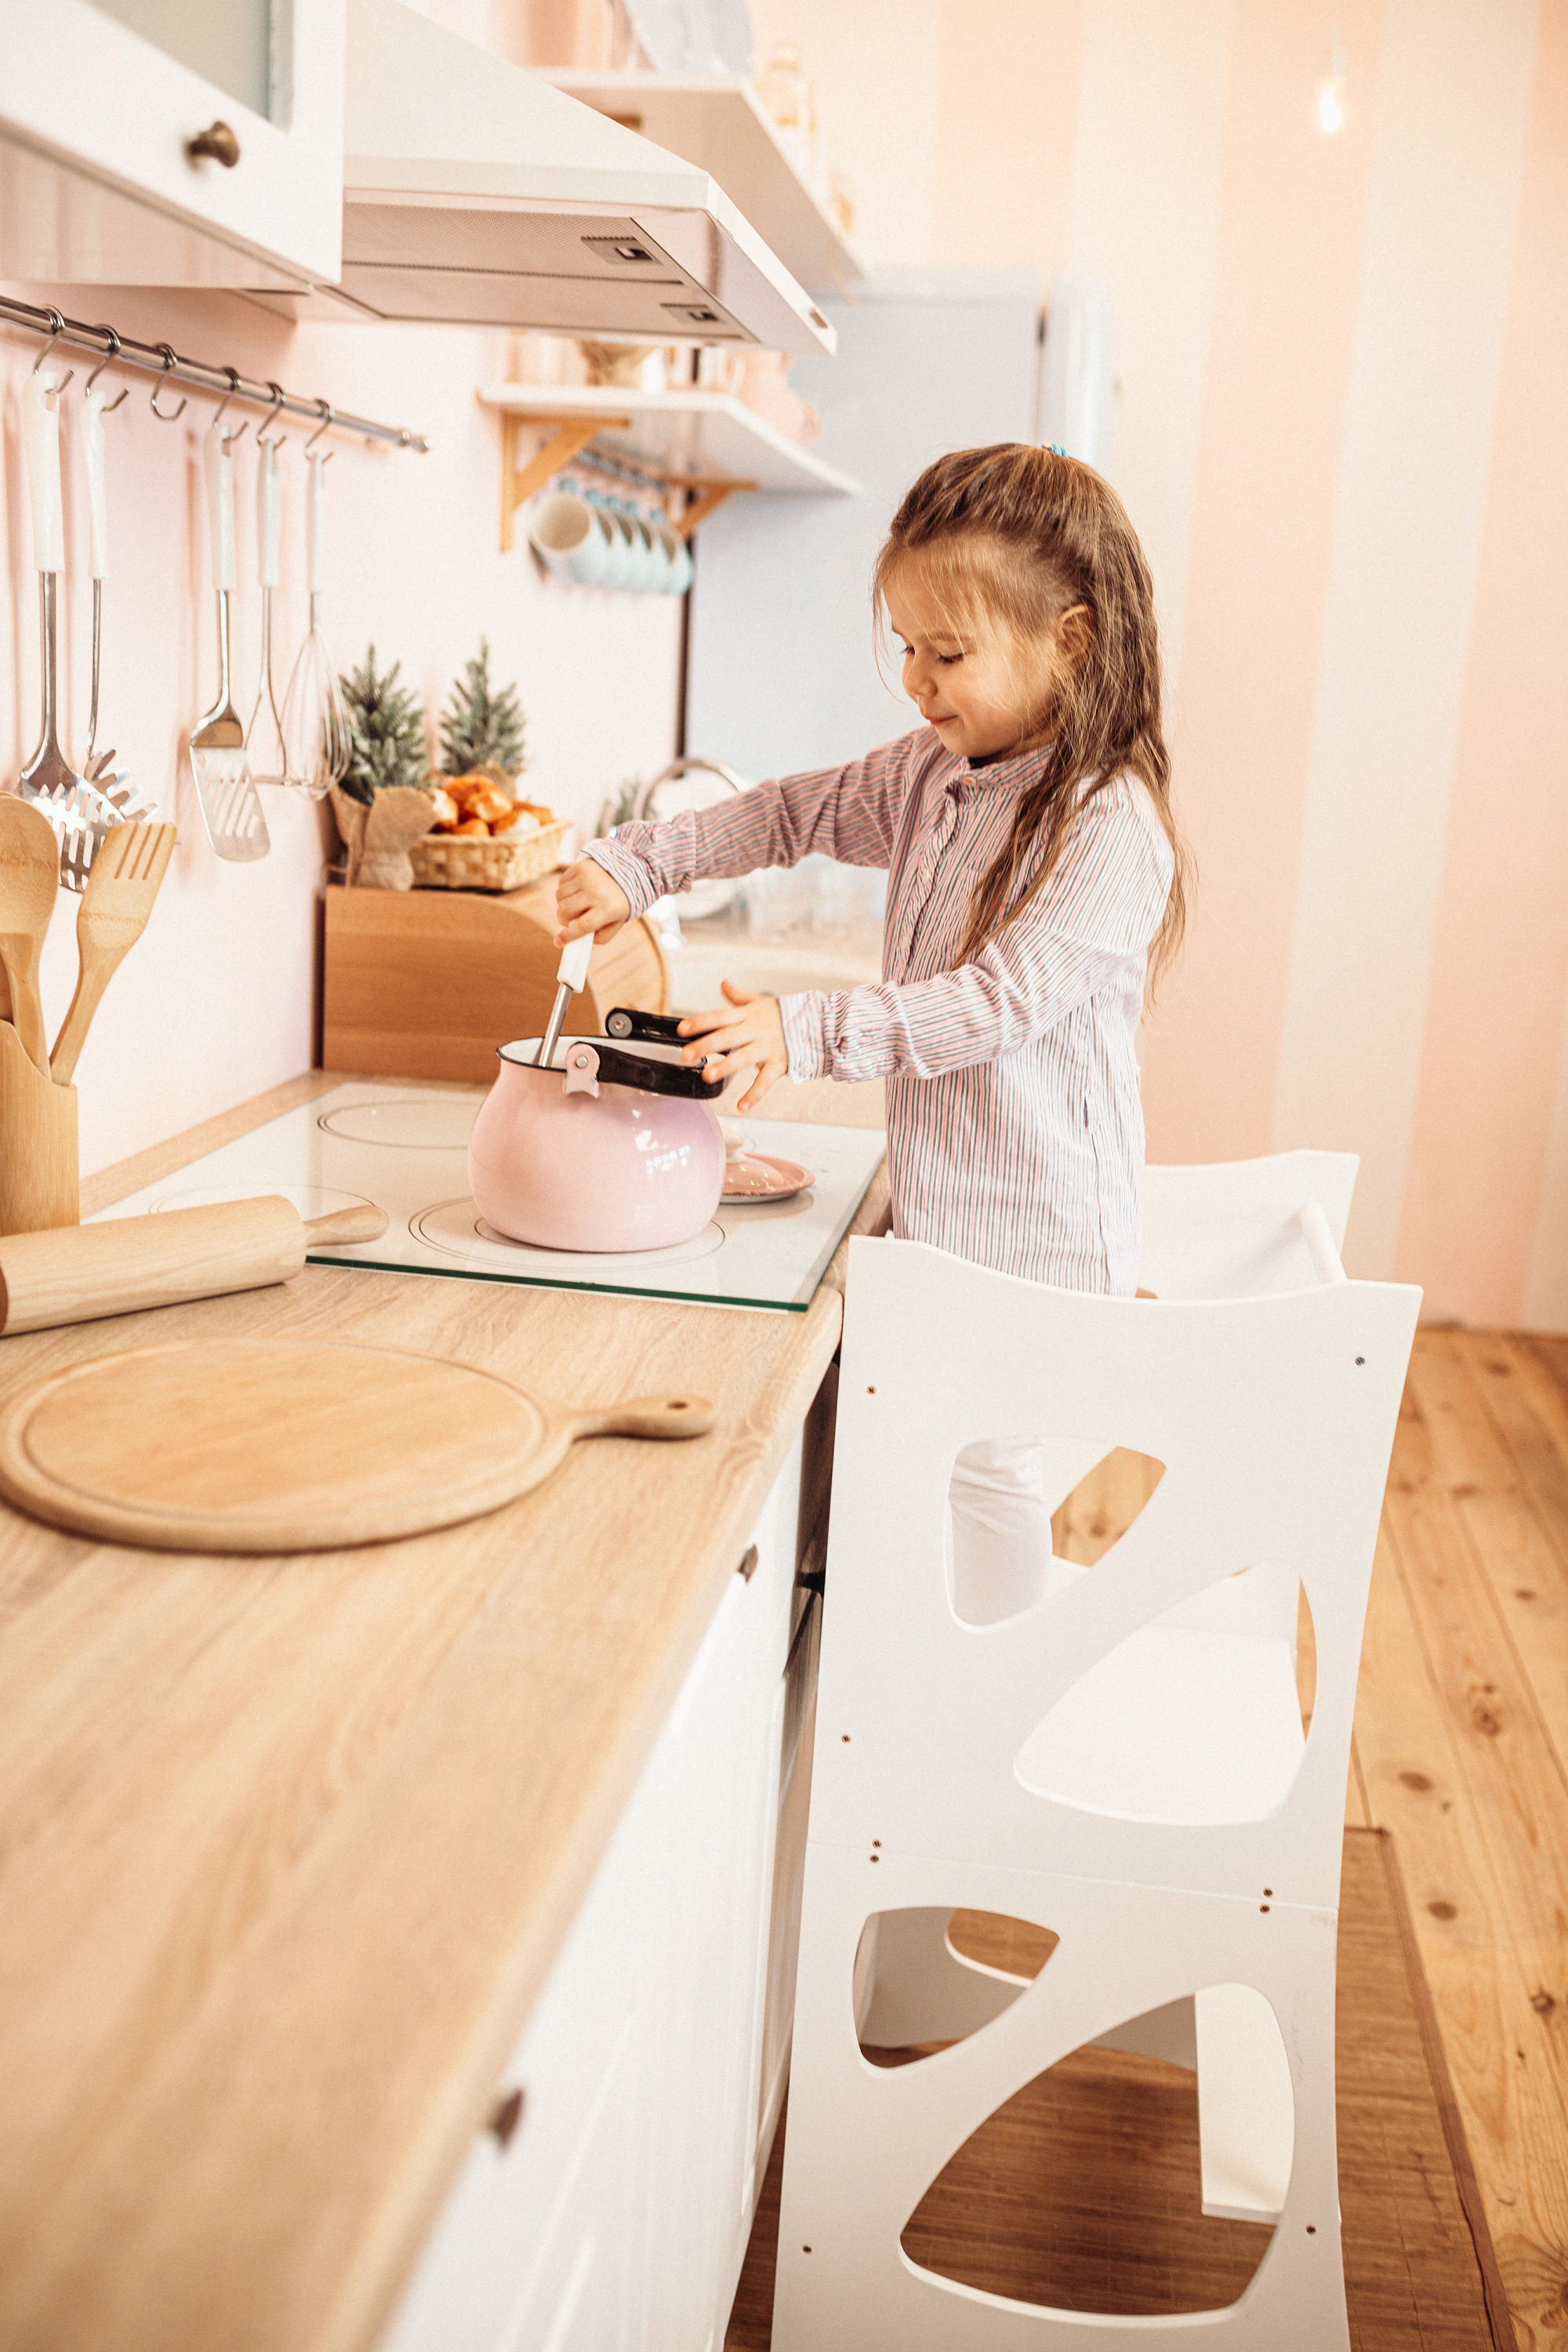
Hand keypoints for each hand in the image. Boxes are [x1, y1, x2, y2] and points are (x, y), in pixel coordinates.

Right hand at [555, 857, 630, 947]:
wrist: (628, 873)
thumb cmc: (618, 903)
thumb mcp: (616, 923)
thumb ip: (599, 936)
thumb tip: (578, 941)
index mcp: (608, 909)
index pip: (583, 925)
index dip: (568, 936)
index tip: (558, 942)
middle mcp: (596, 892)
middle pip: (565, 911)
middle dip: (563, 920)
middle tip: (569, 921)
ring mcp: (587, 878)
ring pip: (559, 896)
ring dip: (563, 904)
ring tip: (576, 903)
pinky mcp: (581, 867)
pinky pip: (561, 882)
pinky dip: (565, 890)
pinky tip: (577, 891)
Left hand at [678, 981, 786, 1113]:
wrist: (817, 1024)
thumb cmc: (783, 1016)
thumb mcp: (760, 1003)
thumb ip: (738, 996)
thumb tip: (723, 983)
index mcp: (748, 1015)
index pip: (720, 1016)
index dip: (701, 1022)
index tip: (682, 1029)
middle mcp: (755, 1030)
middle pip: (728, 1036)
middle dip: (706, 1045)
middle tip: (686, 1055)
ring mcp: (767, 1048)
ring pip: (744, 1057)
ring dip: (725, 1066)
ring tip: (707, 1076)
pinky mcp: (779, 1064)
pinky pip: (765, 1080)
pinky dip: (755, 1094)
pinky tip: (742, 1106)